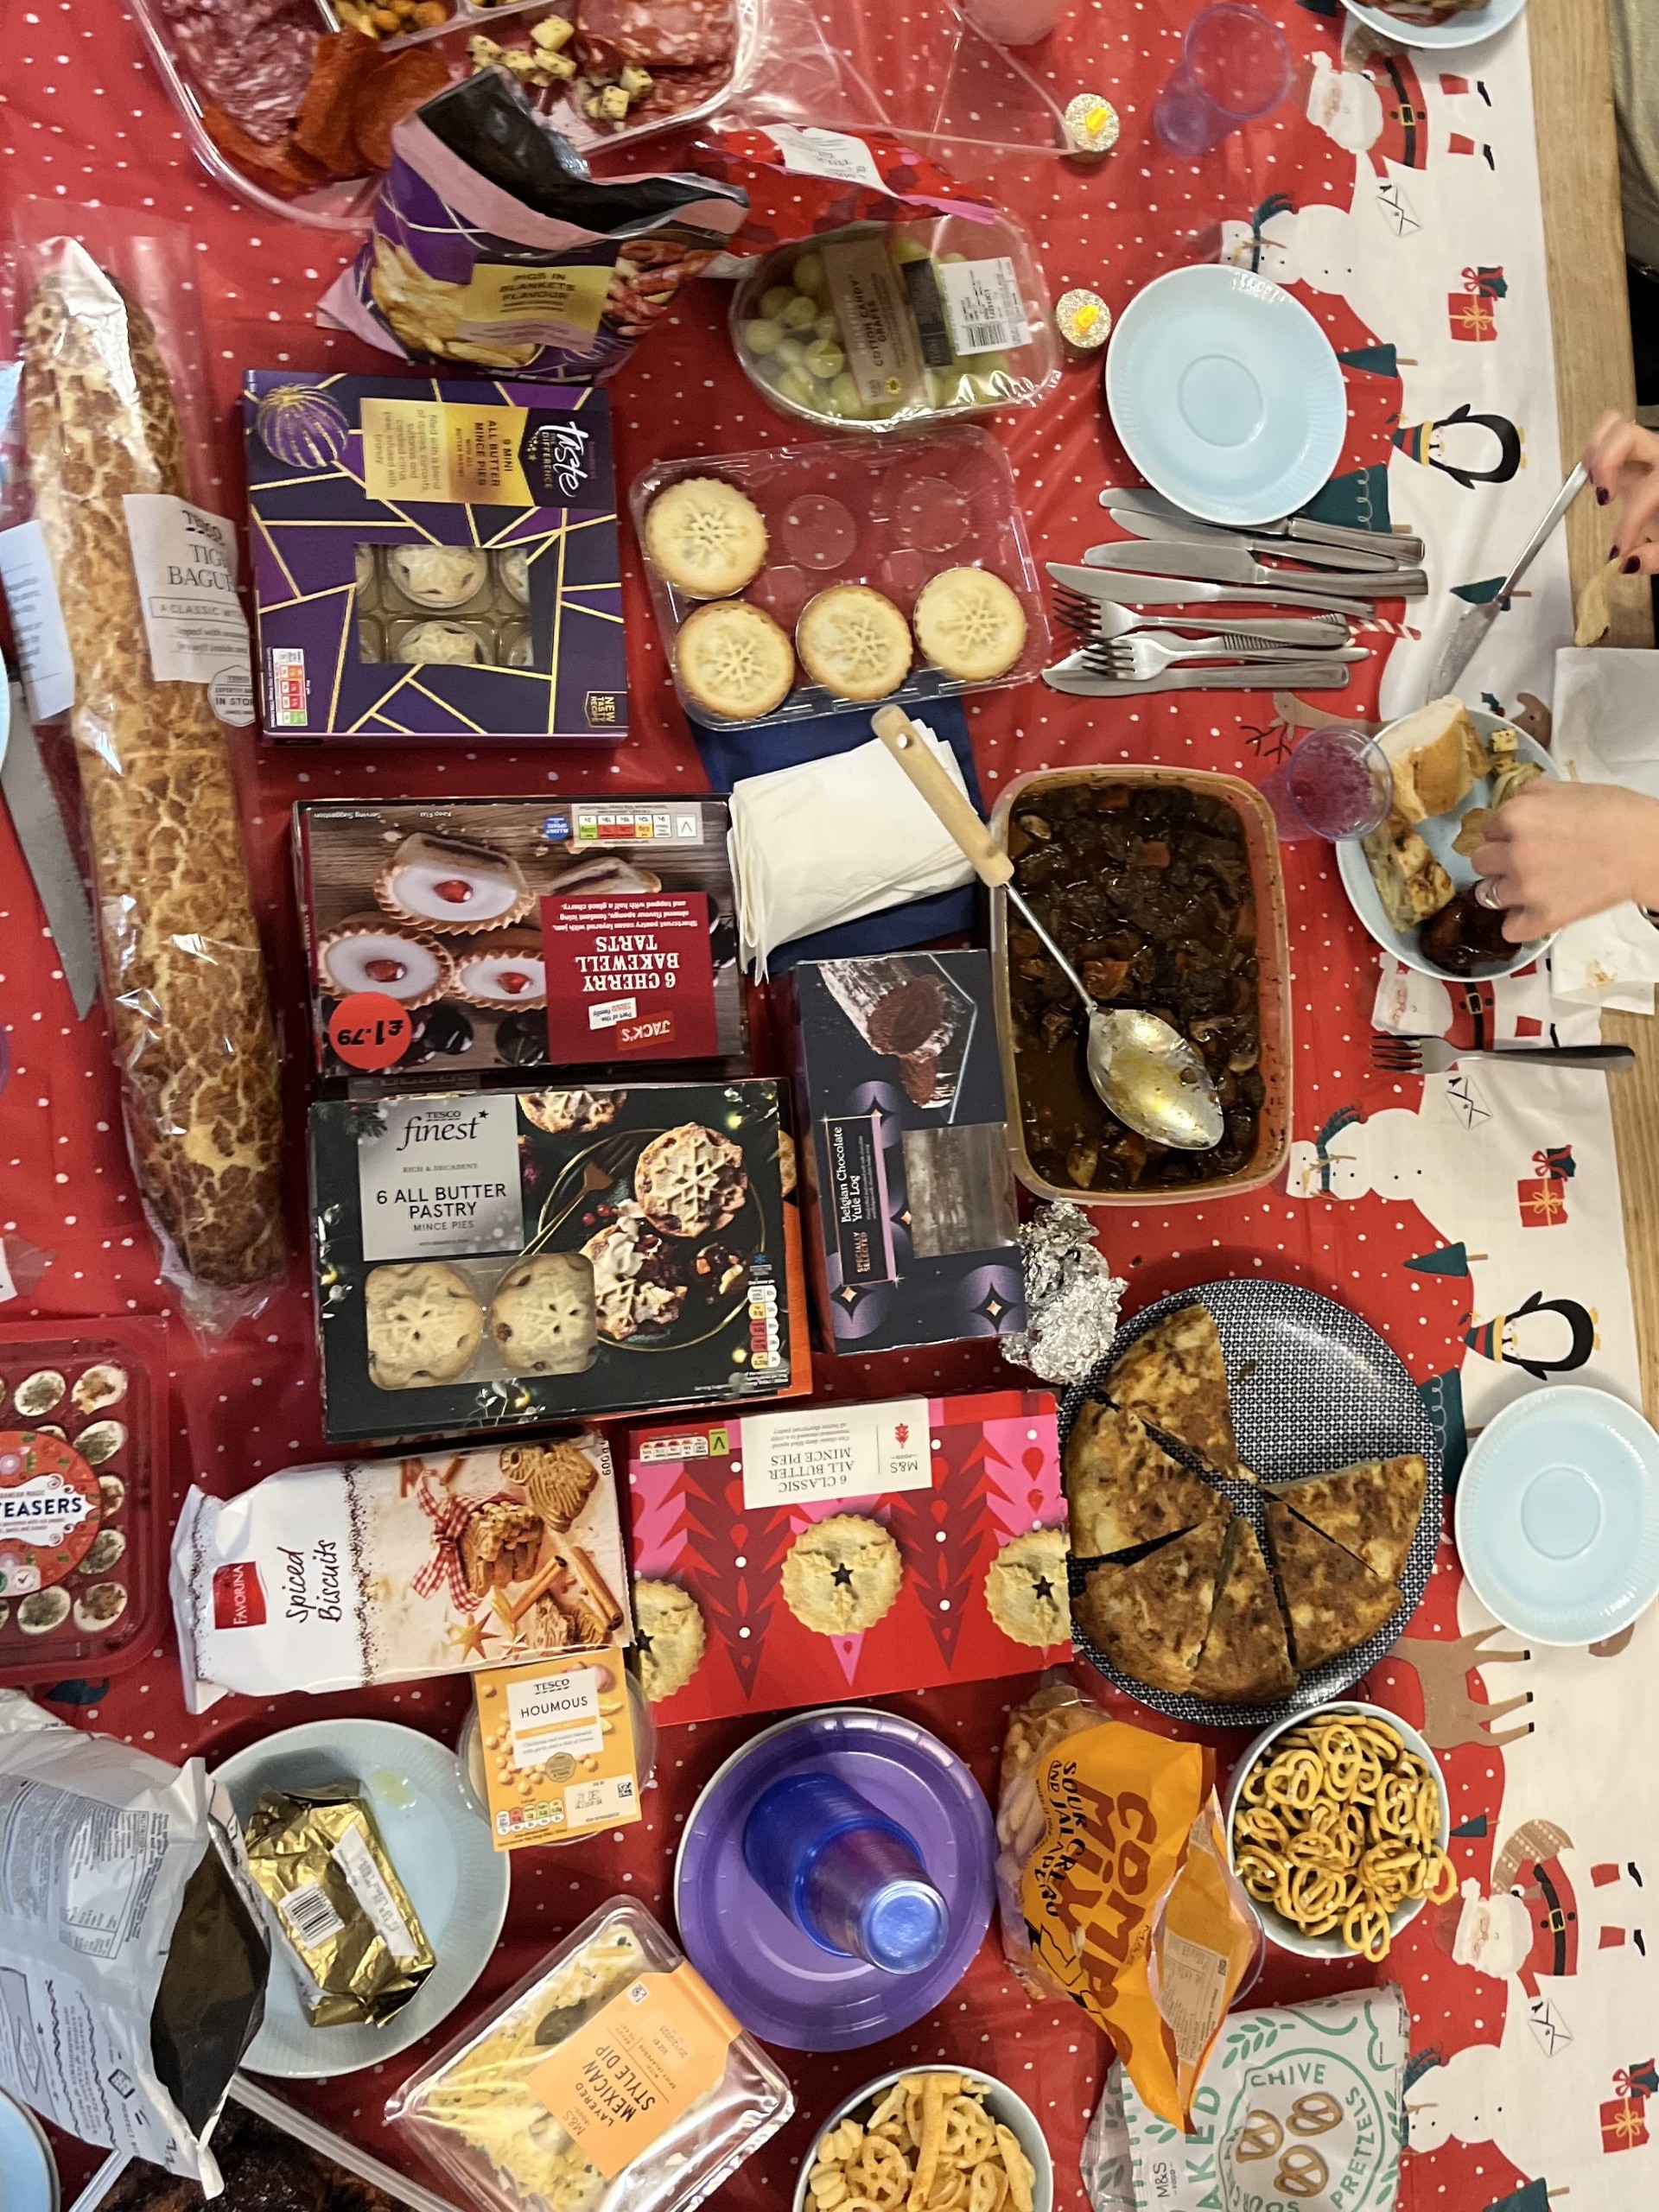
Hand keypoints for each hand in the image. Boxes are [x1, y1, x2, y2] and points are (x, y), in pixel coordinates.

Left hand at [1470, 778, 1658, 939]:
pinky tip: (1533, 912)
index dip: (1503, 833)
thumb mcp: (1569, 788)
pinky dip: (1519, 923)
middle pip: (1480, 862)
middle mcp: (1512, 853)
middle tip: (1521, 861)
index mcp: (1516, 816)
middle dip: (1497, 860)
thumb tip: (1515, 802)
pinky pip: (1510, 929)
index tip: (1519, 837)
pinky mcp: (1543, 918)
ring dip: (1504, 891)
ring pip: (1488, 896)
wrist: (1646, 848)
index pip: (1487, 829)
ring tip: (1528, 887)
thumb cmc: (1615, 813)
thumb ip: (1533, 794)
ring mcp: (1525, 889)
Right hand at [1583, 411, 1658, 576]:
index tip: (1617, 552)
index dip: (1629, 523)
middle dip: (1606, 463)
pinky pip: (1609, 434)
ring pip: (1614, 425)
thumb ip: (1655, 556)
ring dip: (1596, 452)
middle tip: (1602, 497)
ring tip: (1593, 482)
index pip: (1648, 490)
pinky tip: (1593, 477)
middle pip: (1626, 434)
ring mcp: (1644, 451)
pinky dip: (1594, 450)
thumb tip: (1627, 563)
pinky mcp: (1631, 455)